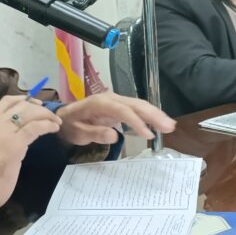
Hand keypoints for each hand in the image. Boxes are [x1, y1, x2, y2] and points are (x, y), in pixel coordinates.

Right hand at [0, 95, 61, 228]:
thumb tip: (17, 133)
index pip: (6, 101)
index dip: (23, 99)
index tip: (34, 103)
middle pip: (21, 105)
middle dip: (39, 107)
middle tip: (49, 114)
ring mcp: (4, 132)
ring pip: (30, 113)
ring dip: (46, 115)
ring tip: (56, 122)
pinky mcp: (16, 144)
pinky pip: (35, 127)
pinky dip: (47, 125)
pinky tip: (54, 128)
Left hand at [56, 93, 175, 144]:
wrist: (65, 117)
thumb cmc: (70, 126)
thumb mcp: (77, 133)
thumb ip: (94, 134)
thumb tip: (114, 136)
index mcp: (100, 103)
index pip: (123, 111)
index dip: (137, 122)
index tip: (149, 135)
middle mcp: (111, 98)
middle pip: (135, 104)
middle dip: (153, 115)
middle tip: (169, 127)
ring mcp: (116, 101)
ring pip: (139, 105)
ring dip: (155, 114)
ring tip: (170, 125)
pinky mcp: (119, 106)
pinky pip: (137, 109)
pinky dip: (149, 115)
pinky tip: (160, 122)